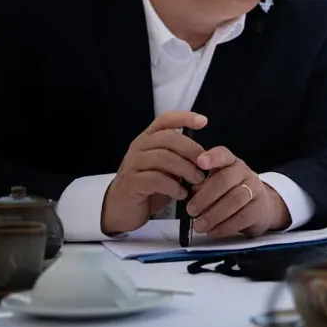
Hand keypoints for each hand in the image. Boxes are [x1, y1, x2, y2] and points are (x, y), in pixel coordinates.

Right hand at [101, 111, 207, 235]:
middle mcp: (139, 147)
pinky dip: (173, 186)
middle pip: (168, 138)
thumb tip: (205, 156)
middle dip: (191, 150)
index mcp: (148, 139)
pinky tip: (181, 194)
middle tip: (205, 165)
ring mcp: (133, 164)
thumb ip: (179, 157)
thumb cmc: (148, 187)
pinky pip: (156, 179)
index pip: (165, 120)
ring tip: (197, 181)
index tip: (203, 121)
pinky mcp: (131, 183)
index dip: (184, 117)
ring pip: (163, 158)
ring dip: (186, 169)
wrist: (121, 209)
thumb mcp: (166, 168)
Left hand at [186, 146, 288, 238]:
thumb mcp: (217, 184)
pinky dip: (224, 227)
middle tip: (191, 211)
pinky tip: (213, 231)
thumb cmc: (231, 193)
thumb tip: (190, 194)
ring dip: (214, 214)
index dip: (212, 157)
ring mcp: (255, 189)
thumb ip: (203, 186)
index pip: (223, 154)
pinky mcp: (260, 208)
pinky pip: (242, 217)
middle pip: (225, 180)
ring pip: (234, 199)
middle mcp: (244, 172)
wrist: (261, 206)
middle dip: (205, 197)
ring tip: (199, 225)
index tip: (200, 162)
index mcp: (231, 163)